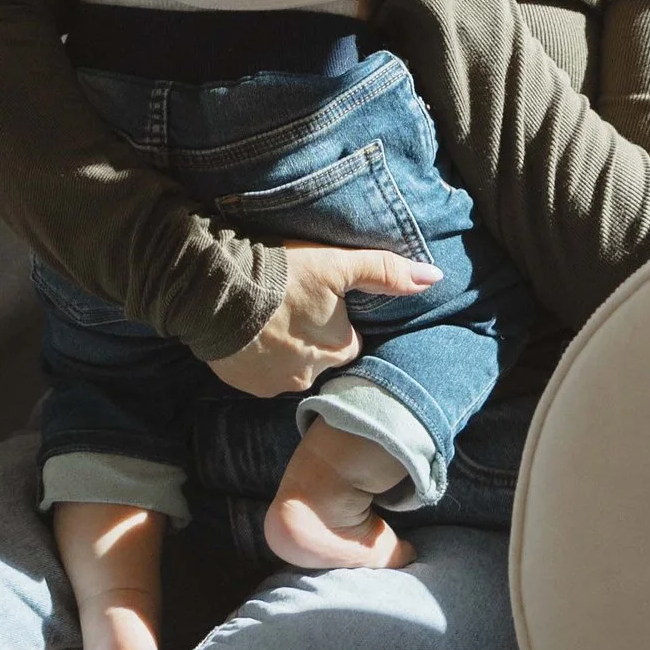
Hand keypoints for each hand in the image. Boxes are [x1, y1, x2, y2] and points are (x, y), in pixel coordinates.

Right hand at [206, 242, 439, 393]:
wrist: (214, 290)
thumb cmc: (281, 275)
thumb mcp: (338, 265)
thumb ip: (385, 271)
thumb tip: (435, 279)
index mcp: (339, 348)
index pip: (350, 342)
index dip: (337, 323)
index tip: (321, 304)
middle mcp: (311, 375)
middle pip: (321, 358)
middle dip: (312, 340)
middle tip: (293, 308)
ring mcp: (274, 384)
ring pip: (290, 368)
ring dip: (283, 349)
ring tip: (268, 318)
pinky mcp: (243, 384)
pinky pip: (258, 374)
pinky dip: (255, 358)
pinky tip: (248, 332)